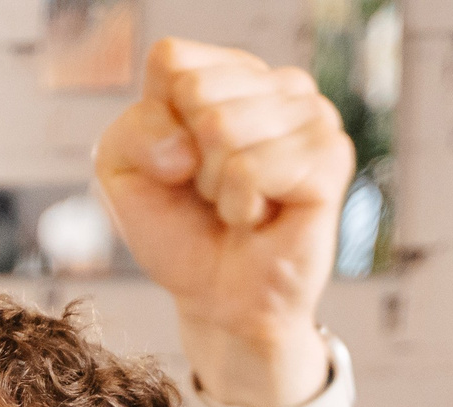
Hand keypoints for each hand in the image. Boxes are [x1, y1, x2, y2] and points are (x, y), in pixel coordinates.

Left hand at [94, 38, 353, 406]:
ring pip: (223, 129)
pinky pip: (252, 169)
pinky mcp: (330, 157)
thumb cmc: (178, 229)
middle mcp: (277, 83)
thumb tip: (188, 144)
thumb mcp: (123, 172)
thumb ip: (132, 131)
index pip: (172, 60)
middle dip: (186, 159)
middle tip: (209, 191)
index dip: (156, 124)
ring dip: (216, 185)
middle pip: (196, 91)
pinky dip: (241, 205)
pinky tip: (261, 217)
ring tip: (236, 204)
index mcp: (229, 72)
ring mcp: (311, 115)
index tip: (175, 163)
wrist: (218, 299)